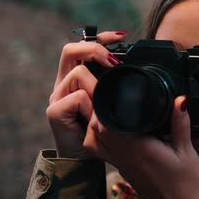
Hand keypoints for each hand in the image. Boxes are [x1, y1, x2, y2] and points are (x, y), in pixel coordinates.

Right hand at [46, 30, 126, 158]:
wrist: (87, 162)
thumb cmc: (104, 134)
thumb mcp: (116, 105)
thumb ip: (121, 88)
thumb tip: (143, 70)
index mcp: (77, 79)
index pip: (82, 46)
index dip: (101, 38)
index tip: (123, 36)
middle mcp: (64, 84)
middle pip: (71, 50)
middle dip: (95, 49)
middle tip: (116, 61)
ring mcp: (58, 97)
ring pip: (77, 72)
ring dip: (98, 85)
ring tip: (108, 100)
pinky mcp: (55, 112)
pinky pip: (77, 97)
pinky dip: (91, 105)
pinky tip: (98, 117)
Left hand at [84, 96, 198, 198]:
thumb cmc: (186, 183)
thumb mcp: (187, 150)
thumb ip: (181, 124)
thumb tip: (180, 100)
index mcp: (138, 150)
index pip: (106, 126)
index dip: (105, 109)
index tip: (114, 97)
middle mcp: (124, 157)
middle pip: (96, 133)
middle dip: (99, 114)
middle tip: (114, 102)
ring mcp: (122, 166)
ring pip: (96, 144)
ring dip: (98, 129)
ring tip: (114, 116)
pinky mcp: (125, 171)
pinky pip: (105, 152)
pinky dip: (105, 140)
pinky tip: (120, 133)